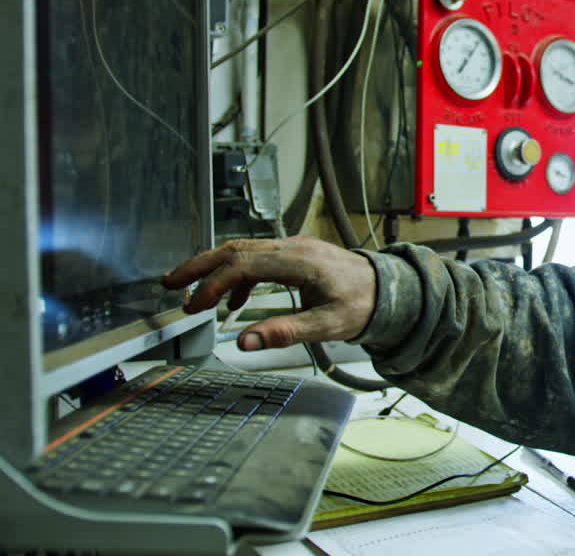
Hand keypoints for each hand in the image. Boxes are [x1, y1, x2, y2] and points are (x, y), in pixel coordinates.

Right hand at [162, 237, 375, 351]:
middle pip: (235, 249)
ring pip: (243, 249)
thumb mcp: (327, 325)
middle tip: (170, 284)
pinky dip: (237, 274)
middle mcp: (293, 247)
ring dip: (214, 268)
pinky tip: (233, 300)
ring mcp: (294, 247)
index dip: (213, 284)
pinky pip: (257, 257)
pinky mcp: (296, 253)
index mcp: (299, 261)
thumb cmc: (362, 305)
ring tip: (192, 294)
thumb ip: (285, 333)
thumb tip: (245, 342)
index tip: (194, 306)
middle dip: (199, 266)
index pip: (242, 265)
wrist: (388, 289)